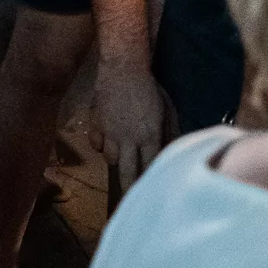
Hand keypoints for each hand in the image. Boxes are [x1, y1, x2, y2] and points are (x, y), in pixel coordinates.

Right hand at [96, 61, 176, 195]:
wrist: (123, 69)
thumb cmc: (149, 88)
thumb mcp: (167, 110)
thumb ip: (169, 132)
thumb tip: (170, 149)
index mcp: (149, 136)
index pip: (150, 166)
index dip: (150, 180)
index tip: (151, 191)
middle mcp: (129, 139)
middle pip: (128, 170)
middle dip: (129, 187)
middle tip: (128, 198)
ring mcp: (110, 132)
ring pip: (111, 158)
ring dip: (117, 161)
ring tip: (121, 162)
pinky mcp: (96, 124)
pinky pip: (96, 143)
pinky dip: (101, 145)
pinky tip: (107, 143)